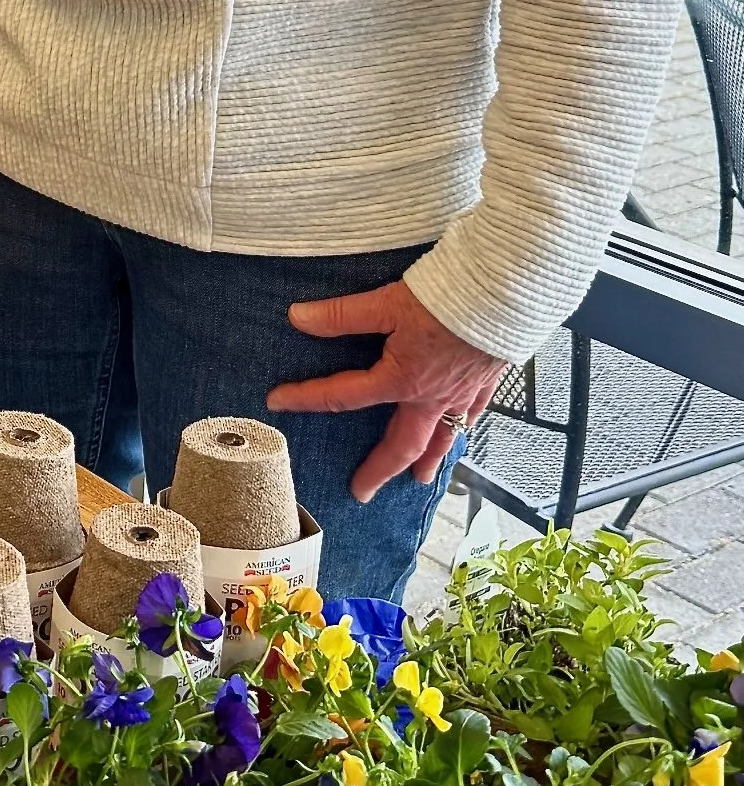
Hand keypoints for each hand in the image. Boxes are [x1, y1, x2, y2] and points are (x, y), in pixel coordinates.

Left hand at [265, 282, 505, 504]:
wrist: (507, 293)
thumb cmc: (448, 296)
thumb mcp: (386, 302)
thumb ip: (342, 315)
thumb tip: (298, 319)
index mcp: (401, 379)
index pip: (344, 395)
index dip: (307, 398)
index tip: (277, 402)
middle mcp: (432, 396)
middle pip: (401, 443)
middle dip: (380, 470)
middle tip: (362, 492)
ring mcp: (462, 393)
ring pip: (443, 438)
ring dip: (428, 460)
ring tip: (420, 480)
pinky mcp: (486, 381)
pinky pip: (471, 417)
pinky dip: (462, 431)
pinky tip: (460, 432)